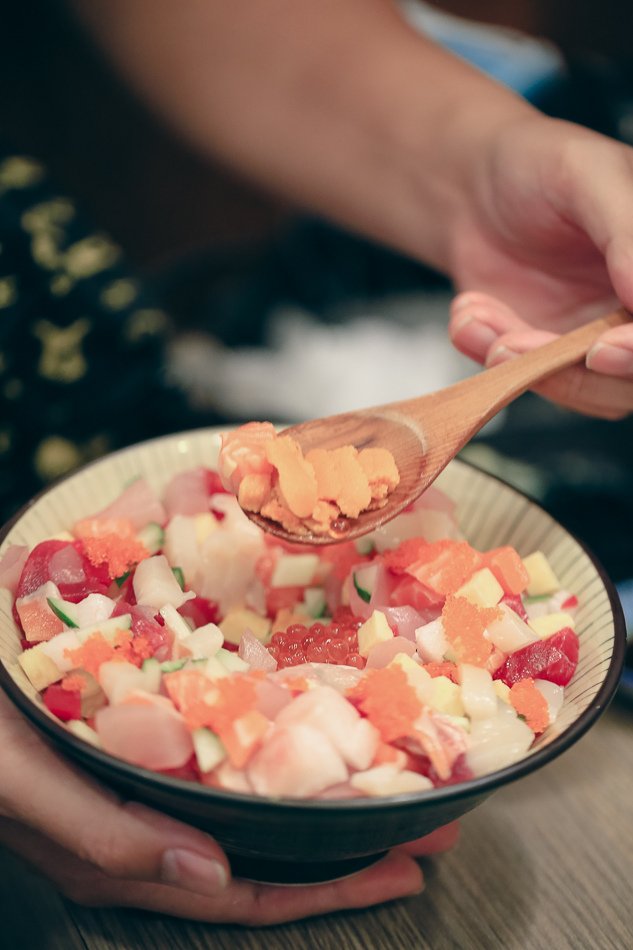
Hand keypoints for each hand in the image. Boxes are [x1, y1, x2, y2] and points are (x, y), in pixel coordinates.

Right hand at [0, 692, 457, 923]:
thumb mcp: (19, 782)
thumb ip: (101, 832)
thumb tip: (203, 875)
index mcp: (121, 851)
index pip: (242, 890)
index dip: (327, 886)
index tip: (405, 865)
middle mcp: (141, 823)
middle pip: (261, 850)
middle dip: (346, 842)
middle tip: (426, 816)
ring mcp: (142, 779)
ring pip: (246, 804)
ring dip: (319, 793)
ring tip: (388, 773)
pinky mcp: (139, 734)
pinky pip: (218, 753)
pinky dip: (269, 747)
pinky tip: (301, 722)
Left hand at [447, 117, 632, 418]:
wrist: (471, 186)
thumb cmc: (536, 164)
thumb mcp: (587, 173)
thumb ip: (627, 232)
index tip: (601, 348)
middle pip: (632, 379)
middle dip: (571, 371)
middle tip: (511, 342)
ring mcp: (599, 338)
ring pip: (585, 392)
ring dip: (523, 364)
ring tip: (475, 313)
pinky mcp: (550, 357)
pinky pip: (532, 382)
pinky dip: (492, 353)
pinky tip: (469, 311)